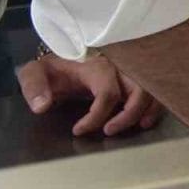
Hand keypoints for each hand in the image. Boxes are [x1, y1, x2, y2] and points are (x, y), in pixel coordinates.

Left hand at [17, 54, 163, 136]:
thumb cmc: (53, 68)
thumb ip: (34, 87)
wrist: (64, 57)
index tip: (78, 130)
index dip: (96, 116)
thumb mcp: (34, 73)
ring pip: (151, 89)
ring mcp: (129, 71)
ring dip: (148, 109)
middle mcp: (119, 67)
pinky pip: (152, 89)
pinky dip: (153, 105)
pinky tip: (146, 118)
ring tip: (139, 126)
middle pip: (140, 89)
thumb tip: (42, 106)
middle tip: (110, 132)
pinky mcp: (133, 77)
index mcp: (96, 67)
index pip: (107, 93)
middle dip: (129, 114)